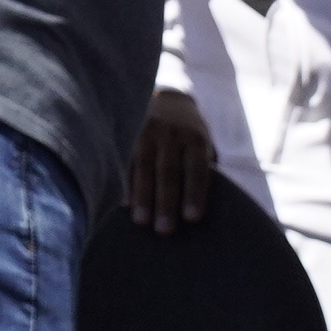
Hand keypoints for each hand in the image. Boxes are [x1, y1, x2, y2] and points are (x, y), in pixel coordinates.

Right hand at [127, 87, 216, 230]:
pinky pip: (125, 160)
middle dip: (166, 202)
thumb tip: (206, 211)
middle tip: (164, 231)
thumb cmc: (189, 136)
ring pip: (144, 167)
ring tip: (141, 222)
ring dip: (142, 196)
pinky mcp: (128, 132)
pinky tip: (123, 203)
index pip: (196, 169)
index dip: (194, 193)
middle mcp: (171, 133)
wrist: (167, 99)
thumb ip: (200, 170)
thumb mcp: (202, 144)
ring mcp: (146, 131)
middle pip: (168, 171)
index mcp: (195, 139)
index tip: (191, 219)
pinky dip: (124, 182)